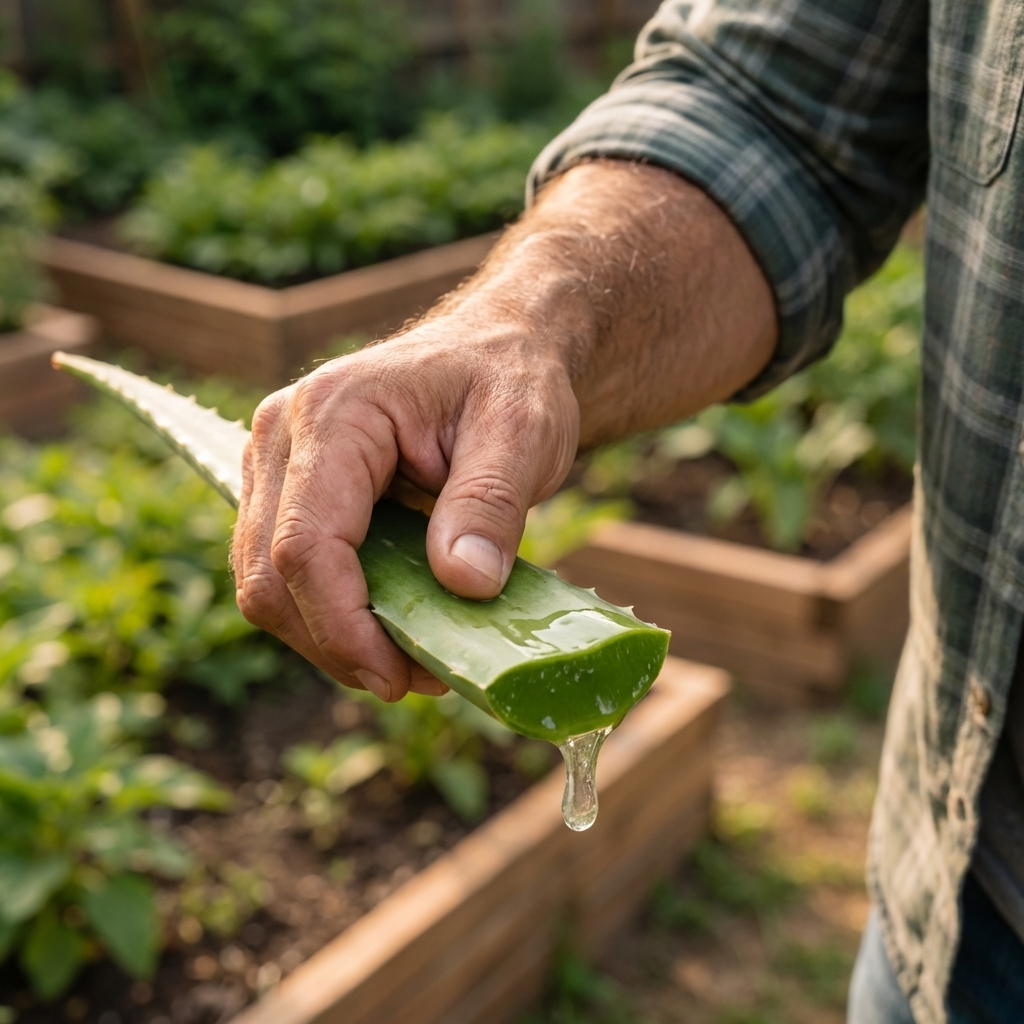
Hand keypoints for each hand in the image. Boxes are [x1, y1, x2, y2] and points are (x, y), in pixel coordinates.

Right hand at [232, 161, 775, 700]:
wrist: (493, 352)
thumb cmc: (508, 381)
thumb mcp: (523, 432)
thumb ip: (491, 504)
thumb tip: (462, 585)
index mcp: (333, 415)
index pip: (305, 543)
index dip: (342, 625)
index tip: (399, 678)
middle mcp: (281, 437)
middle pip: (269, 575)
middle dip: (335, 644)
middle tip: (416, 680)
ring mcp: (275, 464)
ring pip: (266, 584)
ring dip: (329, 638)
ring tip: (410, 660)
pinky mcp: (287, 492)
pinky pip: (285, 573)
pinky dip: (329, 615)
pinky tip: (389, 628)